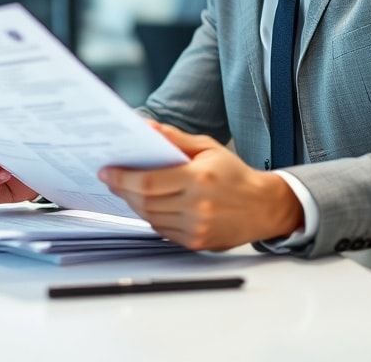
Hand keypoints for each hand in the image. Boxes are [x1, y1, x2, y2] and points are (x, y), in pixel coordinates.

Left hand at [99, 122, 302, 250]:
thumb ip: (176, 138)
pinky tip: (148, 204)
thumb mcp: (208, 147)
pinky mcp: (196, 242)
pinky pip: (162, 230)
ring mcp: (196, 228)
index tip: (107, 171)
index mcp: (199, 178)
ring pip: (150, 218)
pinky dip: (150, 217)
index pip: (148, 181)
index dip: (123, 177)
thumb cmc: (235, 174)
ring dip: (134, 204)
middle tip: (111, 179)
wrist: (264, 206)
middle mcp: (197, 206)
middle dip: (123, 190)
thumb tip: (147, 127)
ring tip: (127, 190)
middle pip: (145, 201)